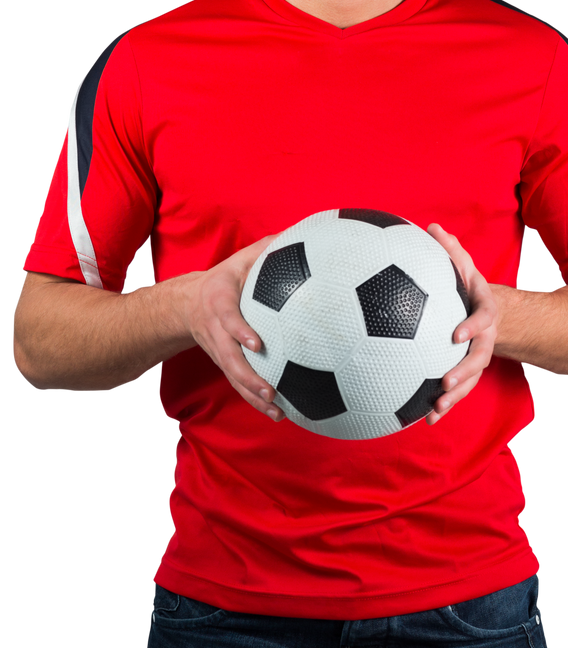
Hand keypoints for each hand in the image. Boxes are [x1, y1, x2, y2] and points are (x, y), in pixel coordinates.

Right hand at [183, 233, 286, 421]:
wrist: (186, 305)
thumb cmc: (223, 280)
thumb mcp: (239, 260)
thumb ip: (266, 249)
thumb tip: (301, 233)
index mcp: (219, 303)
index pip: (228, 319)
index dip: (240, 332)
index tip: (257, 343)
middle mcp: (216, 332)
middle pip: (228, 359)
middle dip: (248, 378)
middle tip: (270, 391)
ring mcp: (218, 351)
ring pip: (234, 377)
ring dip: (253, 396)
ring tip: (277, 412)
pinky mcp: (224, 363)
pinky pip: (239, 384)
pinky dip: (256, 400)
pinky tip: (280, 414)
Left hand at [424, 224, 498, 425]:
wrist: (489, 314)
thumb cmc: (468, 289)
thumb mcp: (463, 268)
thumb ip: (450, 250)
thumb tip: (432, 227)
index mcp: (484, 313)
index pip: (482, 320)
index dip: (472, 327)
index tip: (456, 335)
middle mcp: (484, 339)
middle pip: (478, 359)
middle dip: (463, 372)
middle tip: (444, 382)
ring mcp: (476, 358)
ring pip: (469, 381)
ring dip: (454, 397)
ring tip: (435, 409)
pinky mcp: (465, 372)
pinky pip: (458, 391)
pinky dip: (444, 406)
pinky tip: (426, 420)